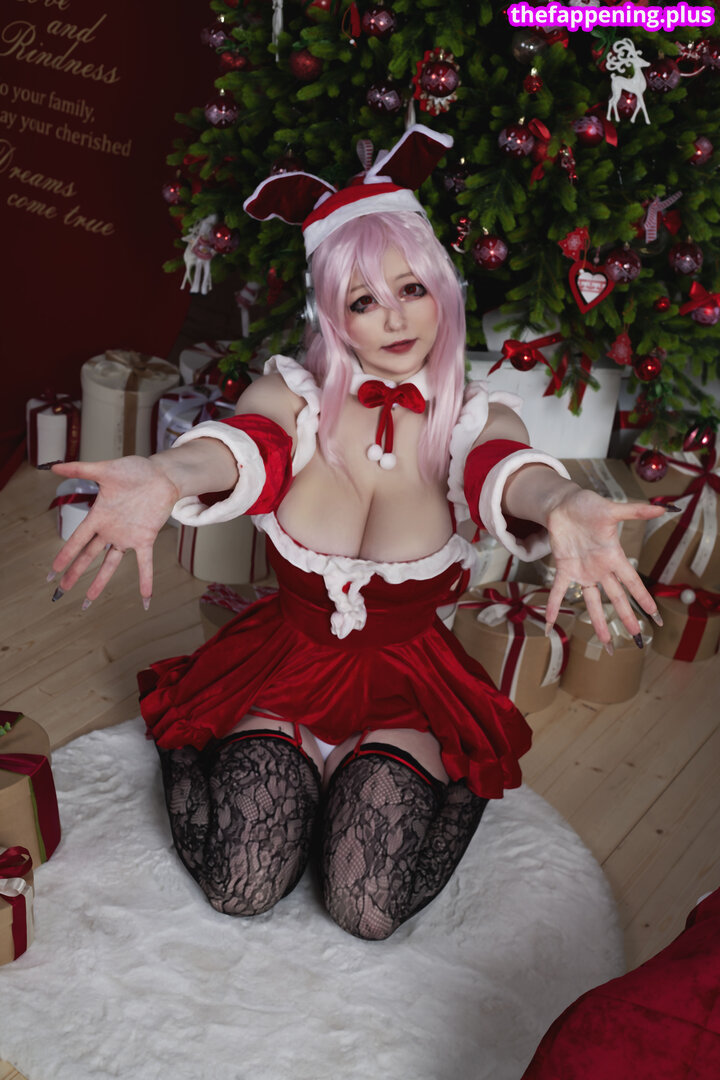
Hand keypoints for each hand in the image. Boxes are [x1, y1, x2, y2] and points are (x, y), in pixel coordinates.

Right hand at [48, 457, 179, 607]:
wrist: (161, 474)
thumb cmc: (135, 470)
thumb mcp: (105, 469)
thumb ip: (80, 469)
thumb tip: (54, 466)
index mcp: (98, 516)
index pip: (77, 540)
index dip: (65, 555)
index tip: (53, 571)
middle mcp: (110, 530)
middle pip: (88, 556)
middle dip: (74, 573)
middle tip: (61, 589)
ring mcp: (127, 536)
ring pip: (110, 564)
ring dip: (100, 581)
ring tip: (89, 599)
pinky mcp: (145, 538)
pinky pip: (144, 563)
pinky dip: (145, 580)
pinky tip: (146, 598)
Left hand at [543, 487, 665, 648]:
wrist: (564, 504)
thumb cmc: (589, 505)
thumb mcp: (613, 509)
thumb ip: (636, 511)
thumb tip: (663, 509)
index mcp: (614, 557)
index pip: (632, 582)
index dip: (643, 598)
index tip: (655, 615)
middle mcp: (600, 569)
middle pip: (616, 598)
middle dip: (626, 617)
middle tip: (637, 637)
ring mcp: (582, 571)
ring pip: (592, 601)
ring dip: (598, 621)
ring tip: (606, 642)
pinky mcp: (564, 568)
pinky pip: (559, 591)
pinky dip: (554, 606)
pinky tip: (550, 624)